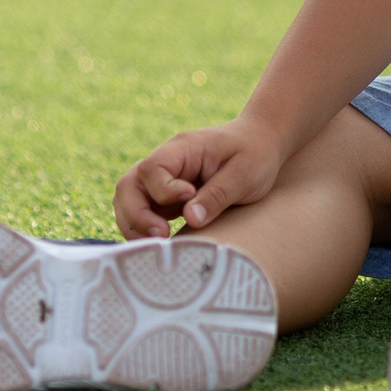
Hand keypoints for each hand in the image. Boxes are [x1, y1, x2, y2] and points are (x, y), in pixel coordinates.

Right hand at [111, 117, 286, 237]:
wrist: (262, 144)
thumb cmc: (256, 155)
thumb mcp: (245, 174)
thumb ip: (217, 195)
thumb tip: (191, 220)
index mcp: (183, 148)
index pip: (152, 169)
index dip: (163, 190)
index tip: (189, 198)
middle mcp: (166, 162)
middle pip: (129, 185)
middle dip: (137, 215)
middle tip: (162, 237)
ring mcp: (163, 179)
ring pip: (129, 200)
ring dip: (136, 225)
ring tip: (159, 247)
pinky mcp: (167, 197)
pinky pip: (144, 212)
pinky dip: (145, 229)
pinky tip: (162, 245)